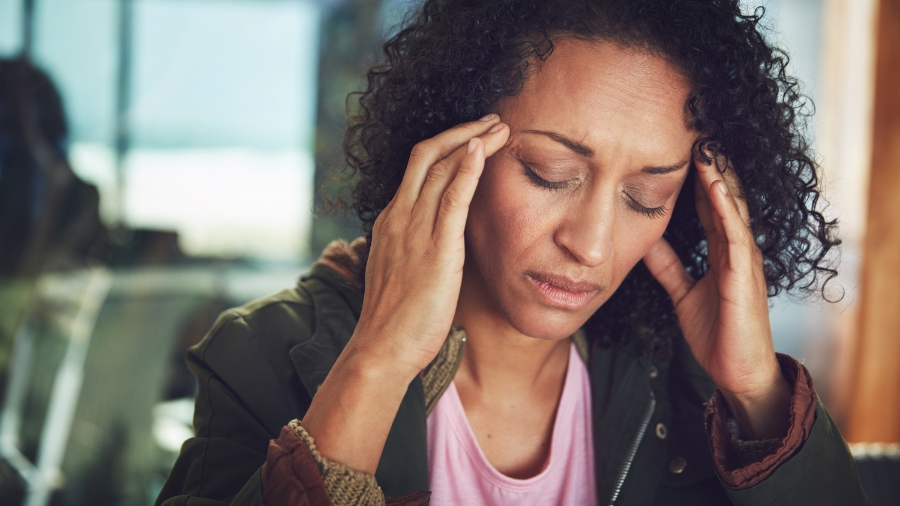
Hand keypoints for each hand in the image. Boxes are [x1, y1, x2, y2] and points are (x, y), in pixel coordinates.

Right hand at [302, 115, 508, 471]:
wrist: (382, 348)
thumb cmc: (396, 319)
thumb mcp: (404, 272)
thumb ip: (420, 248)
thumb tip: (442, 241)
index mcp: (392, 220)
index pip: (419, 167)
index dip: (449, 146)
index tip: (475, 138)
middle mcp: (399, 216)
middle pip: (428, 154)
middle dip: (463, 131)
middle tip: (493, 120)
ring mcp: (414, 229)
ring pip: (442, 167)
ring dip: (473, 141)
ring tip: (502, 128)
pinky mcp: (434, 248)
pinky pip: (451, 197)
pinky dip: (468, 169)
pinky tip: (484, 151)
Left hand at [643, 148, 790, 439]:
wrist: (736, 371)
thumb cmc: (715, 332)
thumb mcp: (682, 292)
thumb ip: (668, 266)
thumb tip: (642, 241)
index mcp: (721, 249)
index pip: (707, 202)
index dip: (694, 174)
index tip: (678, 144)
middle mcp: (736, 247)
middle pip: (722, 196)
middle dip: (709, 164)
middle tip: (694, 128)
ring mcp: (743, 259)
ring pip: (731, 207)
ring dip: (718, 175)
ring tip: (706, 144)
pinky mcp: (744, 275)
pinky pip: (735, 235)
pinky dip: (725, 208)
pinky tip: (714, 186)